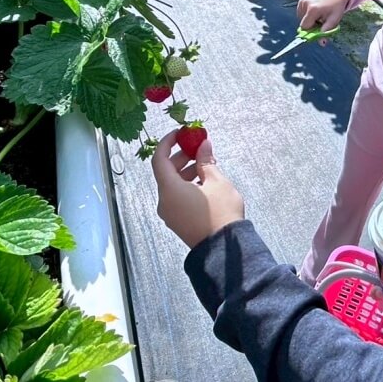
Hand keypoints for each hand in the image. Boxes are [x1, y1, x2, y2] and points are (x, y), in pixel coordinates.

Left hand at [150, 129, 243, 248]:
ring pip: (172, 185)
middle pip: (166, 172)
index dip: (168, 142)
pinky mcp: (178, 222)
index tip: (181, 133)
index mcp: (169, 189)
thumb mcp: (216, 181)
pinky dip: (187, 185)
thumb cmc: (221, 212)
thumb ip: (206, 160)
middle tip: (199, 148)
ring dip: (186, 171)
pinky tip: (205, 182)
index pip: (159, 159)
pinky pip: (177, 197)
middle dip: (181, 157)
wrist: (224, 248)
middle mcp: (164, 202)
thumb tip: (202, 145)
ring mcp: (170, 214)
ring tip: (207, 166)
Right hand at [296, 0, 349, 30]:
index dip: (311, 31)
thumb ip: (326, 32)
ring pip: (301, 18)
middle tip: (321, 22)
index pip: (305, 27)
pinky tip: (315, 11)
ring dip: (309, 20)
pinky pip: (301, 12)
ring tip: (319, 15)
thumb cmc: (336, 7)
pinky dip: (307, 15)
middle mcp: (306, 3)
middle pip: (303, 23)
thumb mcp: (334, 21)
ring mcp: (303, 0)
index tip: (317, 31)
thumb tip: (322, 43)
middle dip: (311, 26)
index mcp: (313, 9)